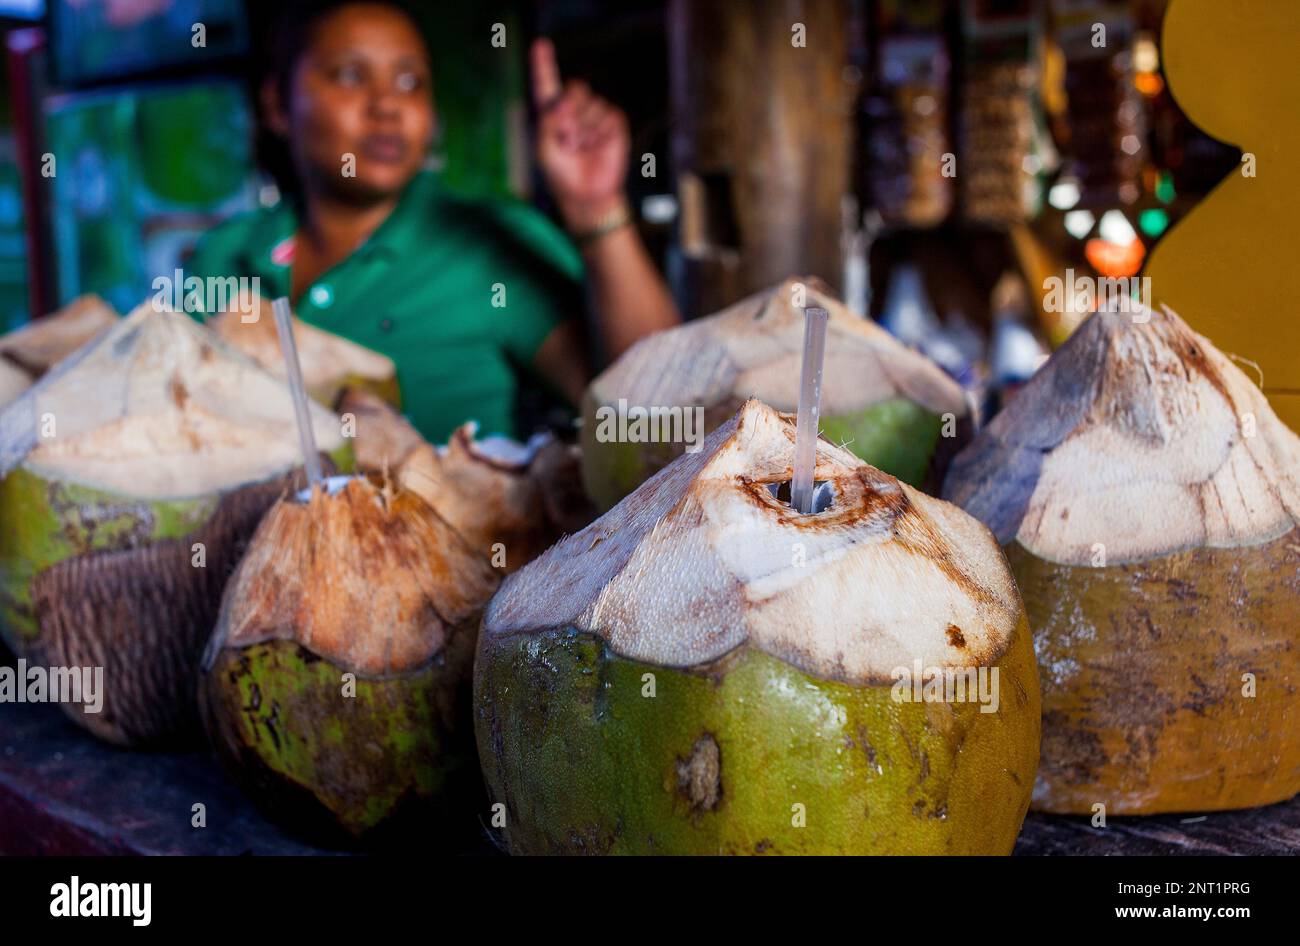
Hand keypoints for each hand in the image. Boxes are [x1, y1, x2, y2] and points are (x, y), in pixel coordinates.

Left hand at [530, 38, 630, 231]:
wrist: (587, 193)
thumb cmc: (561, 173)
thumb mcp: (544, 149)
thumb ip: (547, 121)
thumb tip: (565, 100)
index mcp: (552, 113)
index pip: (547, 83)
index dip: (543, 64)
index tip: (540, 45)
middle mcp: (574, 109)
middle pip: (576, 87)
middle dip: (571, 111)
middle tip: (567, 140)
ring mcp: (596, 115)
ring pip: (592, 104)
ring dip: (585, 130)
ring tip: (581, 149)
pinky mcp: (614, 123)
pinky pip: (608, 116)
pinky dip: (600, 134)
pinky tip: (597, 148)